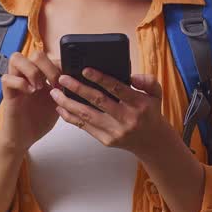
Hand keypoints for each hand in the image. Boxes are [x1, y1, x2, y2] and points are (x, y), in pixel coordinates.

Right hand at [0, 49, 63, 152]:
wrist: (25, 138)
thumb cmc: (39, 119)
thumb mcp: (59, 102)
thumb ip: (65, 89)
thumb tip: (78, 79)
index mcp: (41, 75)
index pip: (50, 56)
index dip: (60, 64)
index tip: (67, 80)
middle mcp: (28, 75)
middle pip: (34, 53)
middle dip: (48, 66)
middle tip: (54, 83)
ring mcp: (16, 83)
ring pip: (15, 58)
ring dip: (31, 70)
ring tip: (39, 87)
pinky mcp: (8, 94)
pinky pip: (6, 78)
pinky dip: (20, 83)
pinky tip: (30, 93)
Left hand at [50, 69, 170, 156]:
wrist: (151, 141)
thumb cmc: (150, 112)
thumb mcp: (156, 93)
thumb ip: (147, 80)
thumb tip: (132, 76)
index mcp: (138, 104)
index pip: (117, 88)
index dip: (100, 78)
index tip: (85, 70)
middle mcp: (126, 118)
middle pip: (97, 101)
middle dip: (77, 89)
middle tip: (62, 78)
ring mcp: (115, 131)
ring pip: (87, 115)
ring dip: (68, 103)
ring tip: (55, 92)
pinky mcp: (106, 140)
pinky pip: (84, 127)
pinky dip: (70, 117)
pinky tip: (61, 108)